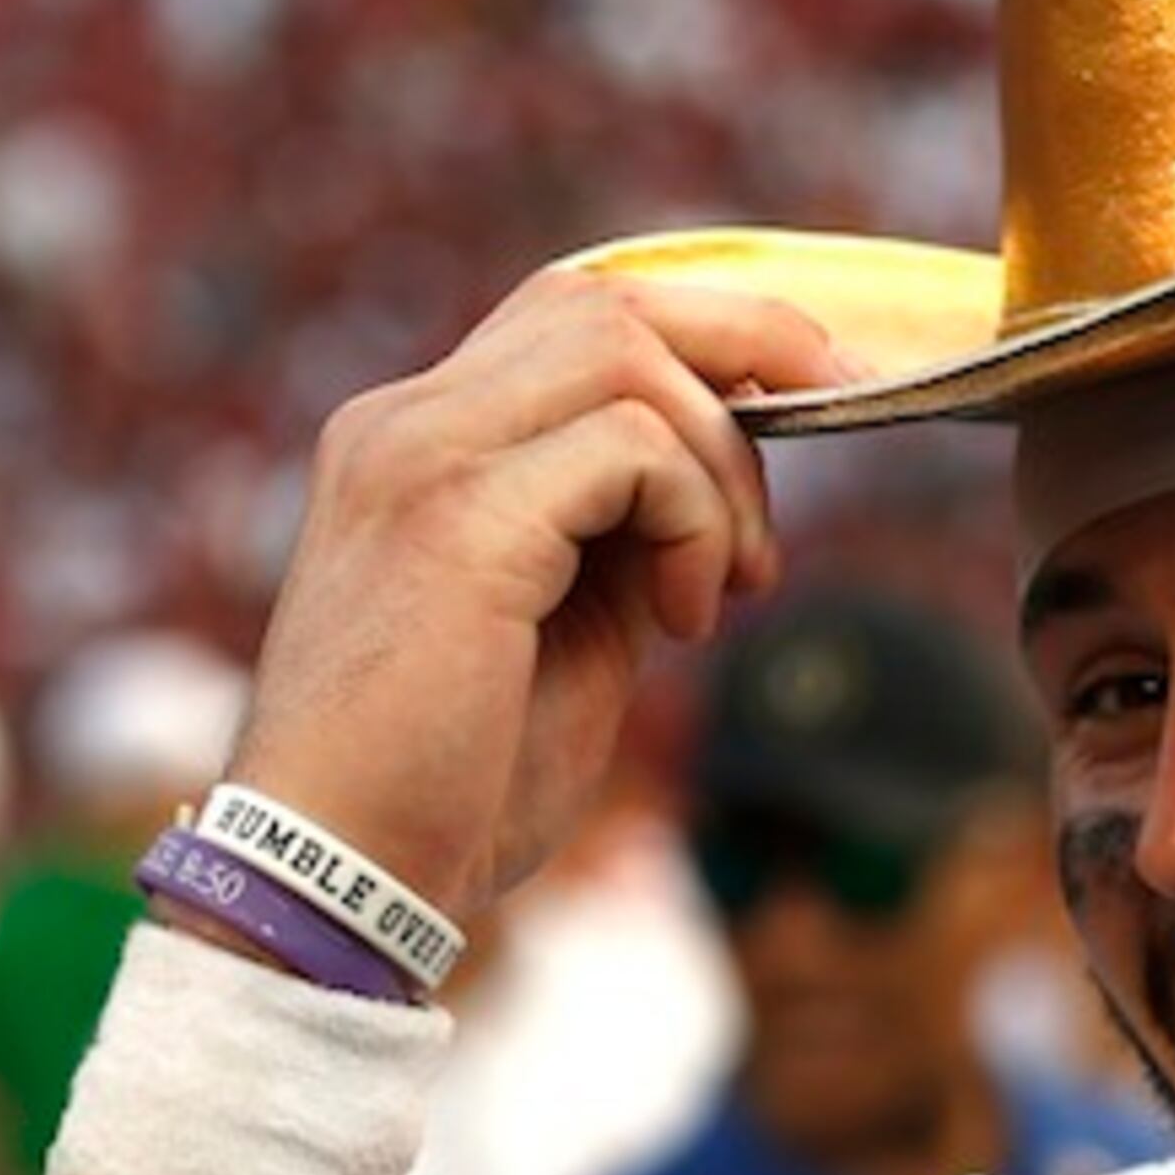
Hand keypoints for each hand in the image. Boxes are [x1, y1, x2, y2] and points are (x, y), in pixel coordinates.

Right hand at [227, 268, 849, 925]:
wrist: (343, 877)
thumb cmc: (452, 775)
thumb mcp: (566, 624)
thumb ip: (621, 534)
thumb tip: (725, 481)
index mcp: (415, 439)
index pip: (571, 314)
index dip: (704, 335)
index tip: (804, 400)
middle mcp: (404, 422)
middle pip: (606, 298)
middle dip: (749, 345)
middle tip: (831, 421)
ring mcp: (419, 456)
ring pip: (628, 354)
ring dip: (724, 466)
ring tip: (730, 586)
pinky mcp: (458, 518)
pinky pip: (635, 449)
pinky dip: (697, 525)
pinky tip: (685, 625)